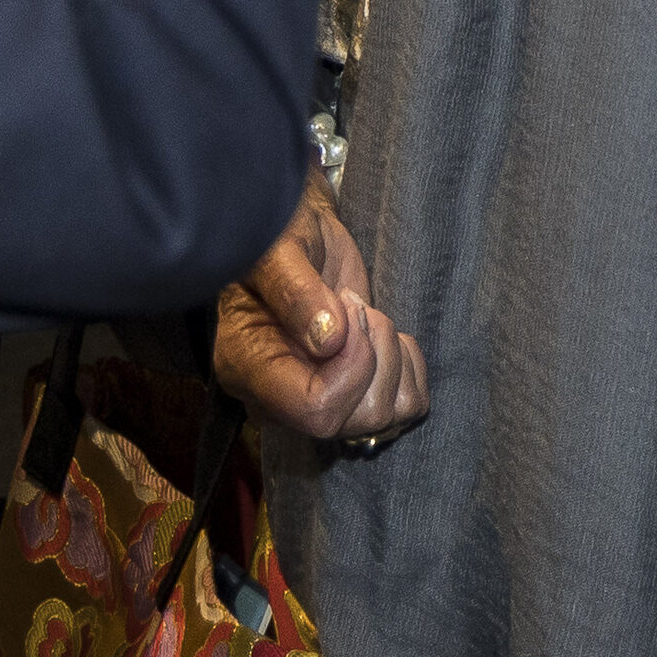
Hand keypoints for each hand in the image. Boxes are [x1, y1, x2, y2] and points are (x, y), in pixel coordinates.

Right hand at [212, 178, 429, 447]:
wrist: (301, 236)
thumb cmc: (281, 236)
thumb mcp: (279, 250)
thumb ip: (296, 291)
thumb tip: (328, 340)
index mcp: (247, 370)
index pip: (314, 410)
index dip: (351, 365)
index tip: (349, 310)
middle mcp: (279, 403)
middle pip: (355, 420)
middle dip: (373, 353)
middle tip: (354, 306)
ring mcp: (320, 404)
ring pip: (386, 417)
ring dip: (390, 357)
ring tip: (362, 317)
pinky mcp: (356, 396)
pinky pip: (408, 407)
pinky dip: (409, 366)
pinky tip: (381, 336)